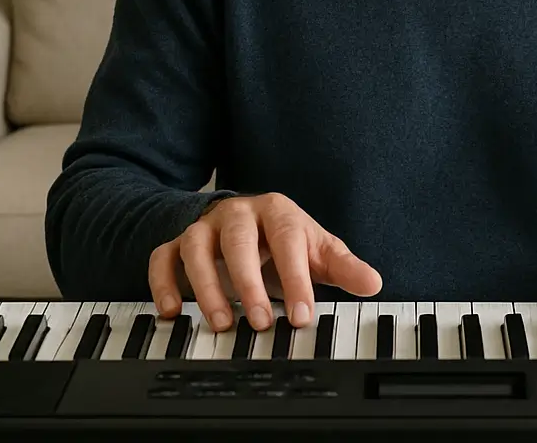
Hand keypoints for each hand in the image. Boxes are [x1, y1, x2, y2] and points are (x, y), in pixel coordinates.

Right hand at [148, 193, 381, 331]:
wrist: (246, 221)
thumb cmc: (284, 241)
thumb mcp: (318, 251)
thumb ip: (344, 267)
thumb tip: (374, 282)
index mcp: (277, 212)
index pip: (287, 239)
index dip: (294, 277)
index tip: (302, 314)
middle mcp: (238, 215)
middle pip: (238, 240)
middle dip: (248, 282)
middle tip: (261, 322)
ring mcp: (205, 228)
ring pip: (196, 247)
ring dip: (206, 286)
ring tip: (223, 323)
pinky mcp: (177, 244)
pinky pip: (162, 258)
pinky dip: (162, 282)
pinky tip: (173, 311)